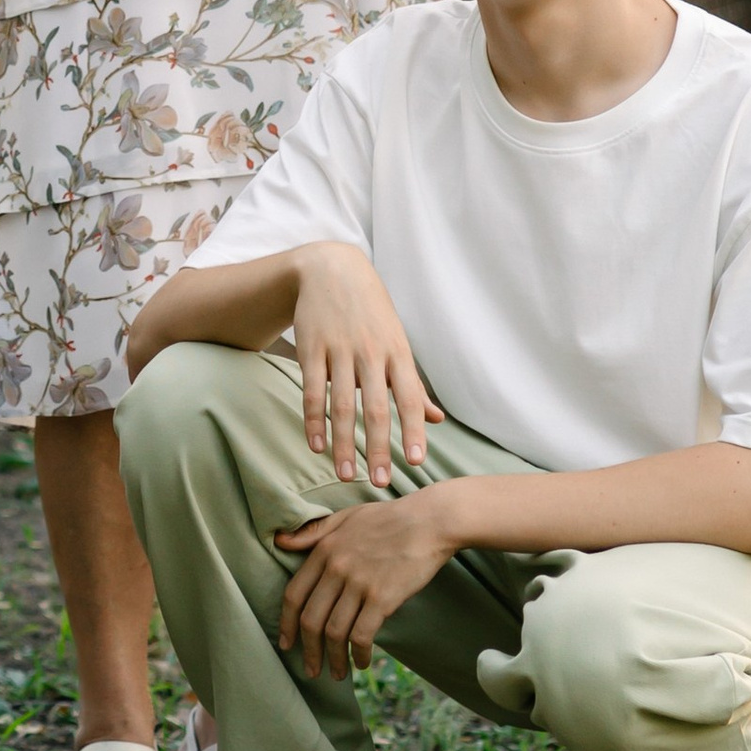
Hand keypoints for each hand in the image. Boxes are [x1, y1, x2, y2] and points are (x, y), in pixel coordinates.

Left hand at [272, 487, 460, 677]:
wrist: (429, 522)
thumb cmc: (388, 519)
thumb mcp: (345, 517)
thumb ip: (313, 532)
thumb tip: (278, 540)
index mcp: (324, 550)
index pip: (294, 594)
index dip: (286, 624)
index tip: (286, 644)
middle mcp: (336, 568)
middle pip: (311, 620)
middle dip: (308, 651)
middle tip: (310, 671)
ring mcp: (359, 583)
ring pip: (335, 633)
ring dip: (334, 659)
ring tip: (337, 674)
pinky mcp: (382, 597)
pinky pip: (362, 635)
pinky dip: (359, 654)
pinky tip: (362, 662)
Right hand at [289, 243, 443, 485]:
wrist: (331, 268)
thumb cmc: (372, 313)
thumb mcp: (397, 342)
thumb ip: (413, 384)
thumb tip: (438, 420)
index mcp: (397, 352)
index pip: (410, 397)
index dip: (414, 430)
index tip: (416, 462)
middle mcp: (371, 352)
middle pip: (377, 407)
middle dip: (379, 447)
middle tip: (381, 482)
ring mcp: (340, 349)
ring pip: (342, 404)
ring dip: (344, 443)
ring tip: (345, 474)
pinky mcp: (312, 347)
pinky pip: (312, 390)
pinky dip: (314, 420)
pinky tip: (317, 446)